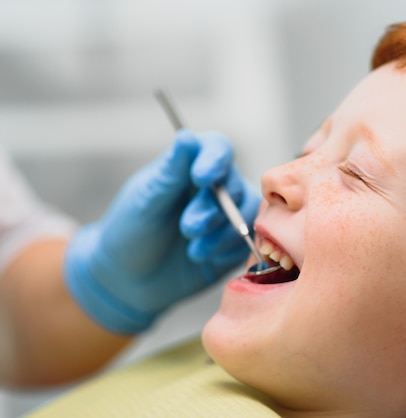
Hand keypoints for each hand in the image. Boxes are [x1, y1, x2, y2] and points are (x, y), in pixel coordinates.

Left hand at [64, 130, 260, 333]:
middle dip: (213, 209)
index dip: (215, 160)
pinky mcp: (234, 244)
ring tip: (194, 250)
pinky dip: (228, 250)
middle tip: (188, 228)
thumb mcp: (146, 202)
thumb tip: (187, 137)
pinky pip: (248, 241)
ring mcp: (227, 216)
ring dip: (222, 233)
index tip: (201, 178)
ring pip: (246, 214)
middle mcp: (213, 188)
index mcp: (190, 166)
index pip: (217, 149)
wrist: (128, 281)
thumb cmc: (129, 234)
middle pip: (233, 185)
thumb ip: (171, 172)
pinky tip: (204, 258)